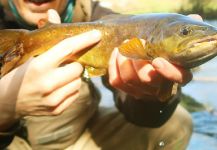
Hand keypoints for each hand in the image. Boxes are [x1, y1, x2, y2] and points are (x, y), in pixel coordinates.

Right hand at [0, 10, 100, 130]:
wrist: (8, 102)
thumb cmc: (21, 75)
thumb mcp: (31, 55)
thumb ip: (47, 36)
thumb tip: (53, 12)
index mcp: (40, 66)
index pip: (67, 48)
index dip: (84, 40)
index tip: (96, 35)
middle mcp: (48, 84)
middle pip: (78, 68)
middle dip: (74, 64)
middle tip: (65, 65)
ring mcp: (53, 99)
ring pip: (79, 82)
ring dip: (73, 78)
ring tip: (61, 78)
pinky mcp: (57, 110)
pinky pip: (75, 94)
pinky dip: (71, 89)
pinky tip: (60, 88)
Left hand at [108, 14, 202, 101]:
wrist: (155, 79)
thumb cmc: (167, 59)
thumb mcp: (176, 50)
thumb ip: (183, 36)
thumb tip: (194, 19)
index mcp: (178, 76)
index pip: (178, 78)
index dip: (168, 71)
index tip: (157, 60)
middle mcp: (160, 87)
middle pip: (147, 79)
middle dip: (137, 58)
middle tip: (134, 42)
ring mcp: (143, 92)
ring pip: (129, 79)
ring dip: (123, 59)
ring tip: (124, 45)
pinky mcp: (129, 91)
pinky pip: (116, 81)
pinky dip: (113, 65)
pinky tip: (116, 53)